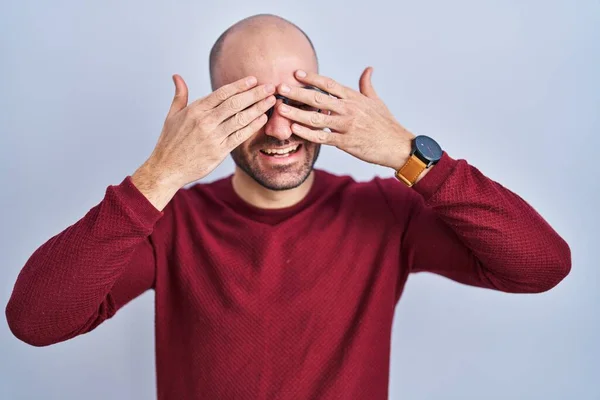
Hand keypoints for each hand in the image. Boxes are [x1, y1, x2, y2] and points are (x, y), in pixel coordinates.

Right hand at [143, 74, 275, 188]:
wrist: (167, 168)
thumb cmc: (170, 141)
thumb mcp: (172, 115)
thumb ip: (180, 95)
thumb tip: (177, 76)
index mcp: (195, 110)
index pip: (222, 93)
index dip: (240, 86)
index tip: (254, 80)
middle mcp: (206, 121)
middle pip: (235, 103)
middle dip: (255, 94)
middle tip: (270, 87)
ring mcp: (214, 136)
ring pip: (241, 118)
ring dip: (258, 108)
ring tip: (271, 101)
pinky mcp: (220, 151)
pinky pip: (240, 136)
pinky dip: (253, 126)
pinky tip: (263, 119)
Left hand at [276, 67, 414, 170]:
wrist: (397, 145)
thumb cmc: (386, 124)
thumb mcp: (377, 101)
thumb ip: (367, 85)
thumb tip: (368, 69)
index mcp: (354, 98)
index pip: (329, 84)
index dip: (312, 78)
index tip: (296, 73)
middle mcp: (349, 109)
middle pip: (318, 99)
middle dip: (297, 93)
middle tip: (279, 88)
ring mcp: (347, 126)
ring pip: (317, 118)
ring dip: (297, 113)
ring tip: (280, 109)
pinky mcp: (346, 142)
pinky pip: (323, 137)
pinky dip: (308, 133)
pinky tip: (295, 129)